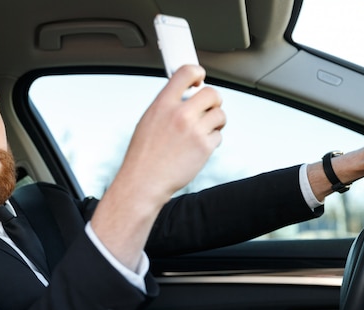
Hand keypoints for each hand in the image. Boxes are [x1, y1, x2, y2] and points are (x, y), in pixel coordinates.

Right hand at [119, 64, 225, 200]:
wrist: (144, 182)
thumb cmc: (143, 155)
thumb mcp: (148, 121)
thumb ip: (167, 105)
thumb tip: (184, 94)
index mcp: (163, 104)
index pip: (186, 72)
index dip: (197, 73)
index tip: (199, 78)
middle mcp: (179, 114)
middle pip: (212, 93)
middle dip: (214, 100)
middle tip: (209, 108)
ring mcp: (194, 130)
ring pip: (220, 114)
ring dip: (216, 121)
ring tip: (203, 130)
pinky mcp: (204, 147)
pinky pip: (218, 136)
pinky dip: (212, 141)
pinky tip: (198, 148)